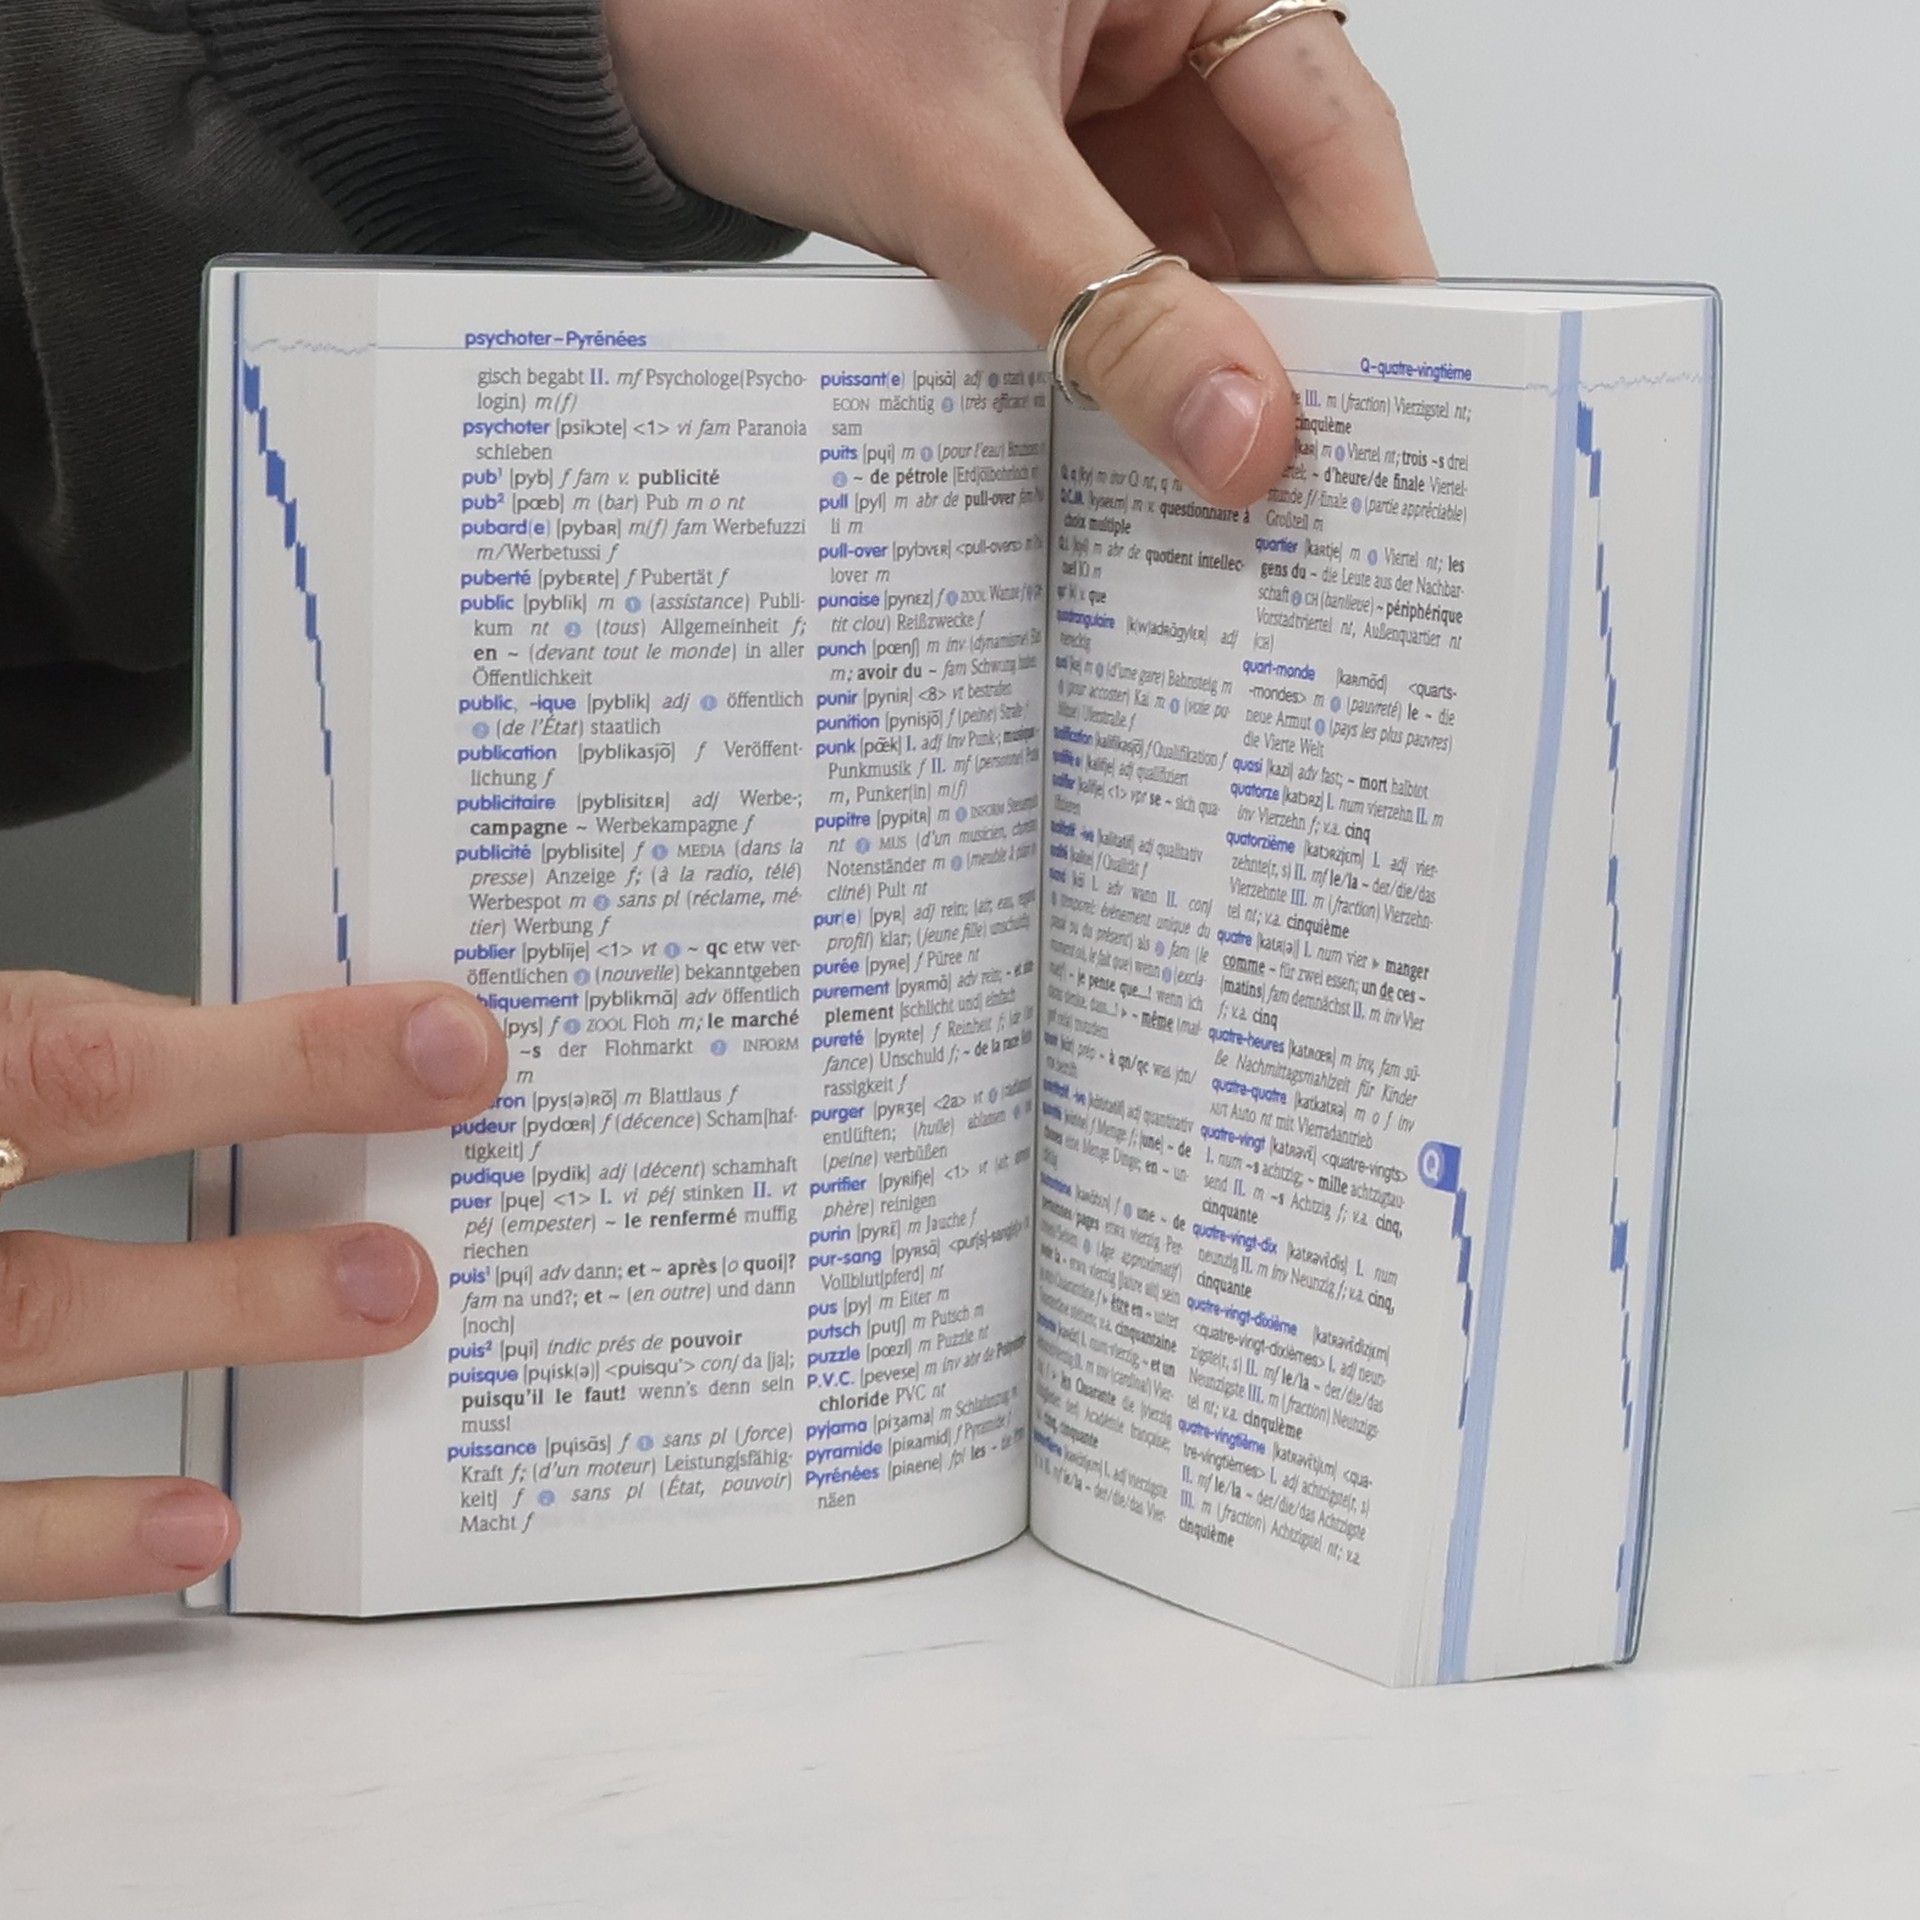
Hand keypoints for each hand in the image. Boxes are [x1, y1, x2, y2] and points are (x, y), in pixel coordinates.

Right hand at [0, 972, 505, 1601]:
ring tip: (387, 1293)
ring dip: (211, 1305)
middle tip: (457, 1095)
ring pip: (14, 1315)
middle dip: (267, 1092)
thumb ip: (18, 1070)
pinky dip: (57, 1531)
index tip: (442, 1035)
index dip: (267, 1039)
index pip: (61, 1039)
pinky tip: (198, 1529)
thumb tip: (224, 1058)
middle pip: (47, 1114)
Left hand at [608, 0, 1432, 506]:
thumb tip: (1236, 433)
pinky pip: (1116, 260)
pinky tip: (1141, 435)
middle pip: (1274, 194)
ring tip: (1233, 483)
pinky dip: (1126, 346)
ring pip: (1196, 242)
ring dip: (1205, 356)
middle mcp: (1155, 11)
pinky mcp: (1037, 156)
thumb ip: (1106, 304)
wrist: (615, 38)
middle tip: (1315, 477)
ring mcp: (1098, 89)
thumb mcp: (956, 163)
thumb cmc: (755, 4)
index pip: (1328, 119)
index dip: (1372, 270)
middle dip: (1285, 337)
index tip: (1400, 402)